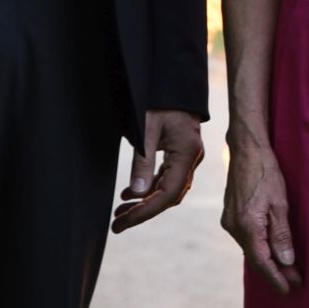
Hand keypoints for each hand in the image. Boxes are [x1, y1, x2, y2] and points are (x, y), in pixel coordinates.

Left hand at [112, 108, 204, 233]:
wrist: (174, 83)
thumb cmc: (160, 101)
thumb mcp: (146, 128)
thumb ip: (142, 162)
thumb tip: (136, 195)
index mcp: (187, 153)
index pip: (168, 194)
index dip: (145, 212)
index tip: (123, 222)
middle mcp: (192, 160)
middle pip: (169, 197)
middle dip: (143, 212)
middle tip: (116, 224)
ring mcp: (188, 158)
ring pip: (168, 190)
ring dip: (144, 203)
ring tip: (119, 213)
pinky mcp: (181, 155)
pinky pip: (167, 179)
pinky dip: (149, 189)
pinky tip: (129, 194)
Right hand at [220, 129, 301, 293]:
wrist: (246, 149)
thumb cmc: (265, 172)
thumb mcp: (279, 203)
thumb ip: (281, 234)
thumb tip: (286, 262)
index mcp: (246, 226)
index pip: (262, 262)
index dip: (276, 278)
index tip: (290, 289)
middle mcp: (233, 227)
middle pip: (255, 258)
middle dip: (275, 271)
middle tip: (295, 281)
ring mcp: (229, 221)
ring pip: (250, 248)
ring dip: (267, 260)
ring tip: (287, 270)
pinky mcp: (230, 215)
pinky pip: (246, 238)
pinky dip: (259, 247)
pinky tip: (271, 250)